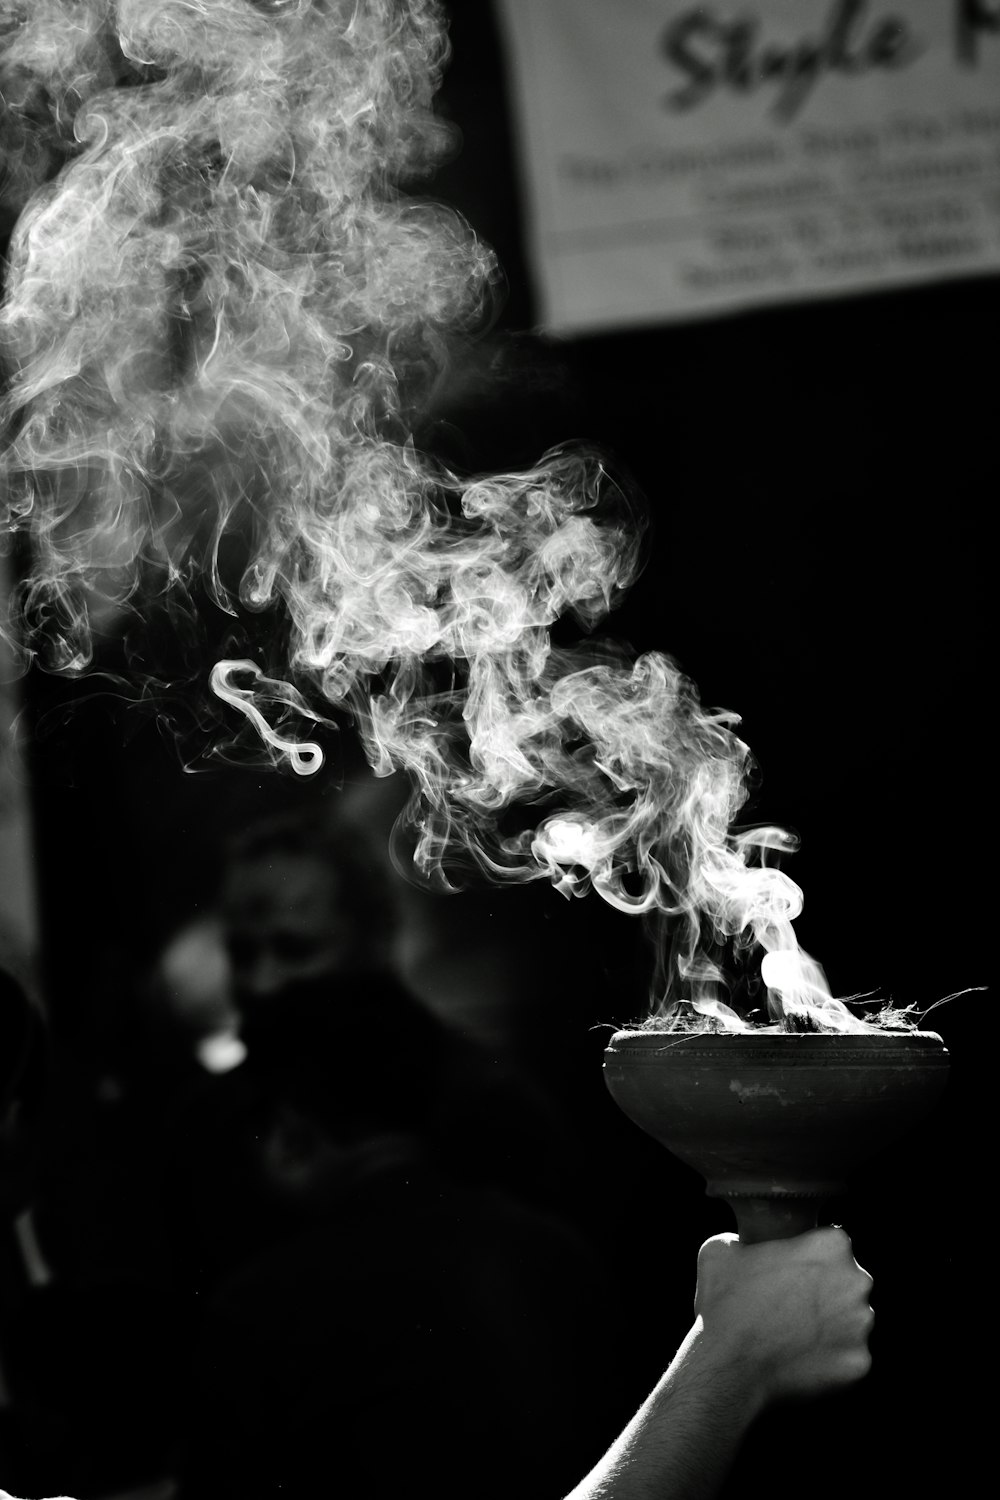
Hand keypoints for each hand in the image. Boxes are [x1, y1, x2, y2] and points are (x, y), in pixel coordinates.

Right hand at [693, 1227, 873, 1404]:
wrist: (729, 1367)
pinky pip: (848, 1358)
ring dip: (831, 1328)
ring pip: (852, 1322)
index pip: (832, 1245)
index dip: (809, 1258)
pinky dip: (829, 1362)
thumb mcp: (721, 1251)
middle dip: (827, 1293)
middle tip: (791, 1307)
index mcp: (832, 1245)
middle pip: (848, 1283)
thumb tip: (743, 1244)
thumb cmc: (725, 1303)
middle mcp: (857, 1281)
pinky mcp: (860, 1364)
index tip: (789, 1273)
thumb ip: (743, 1239)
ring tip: (793, 1337)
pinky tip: (799, 1361)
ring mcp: (862, 1325)